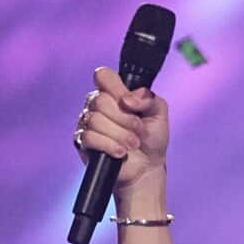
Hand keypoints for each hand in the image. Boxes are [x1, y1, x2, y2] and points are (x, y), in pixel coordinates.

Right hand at [72, 66, 169, 196]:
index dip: (116, 88)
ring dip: (121, 134)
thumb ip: (150, 98)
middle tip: (139, 130)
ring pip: (96, 120)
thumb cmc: (152, 139)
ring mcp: (88, 123)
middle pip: (101, 100)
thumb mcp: (160, 114)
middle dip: (126, 119)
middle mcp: (98, 105)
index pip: (103, 76)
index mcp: (115, 94)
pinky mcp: (83, 142)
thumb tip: (129, 98)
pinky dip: (110, 145)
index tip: (130, 104)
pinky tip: (121, 152)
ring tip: (133, 144)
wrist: (147, 167)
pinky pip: (90, 137)